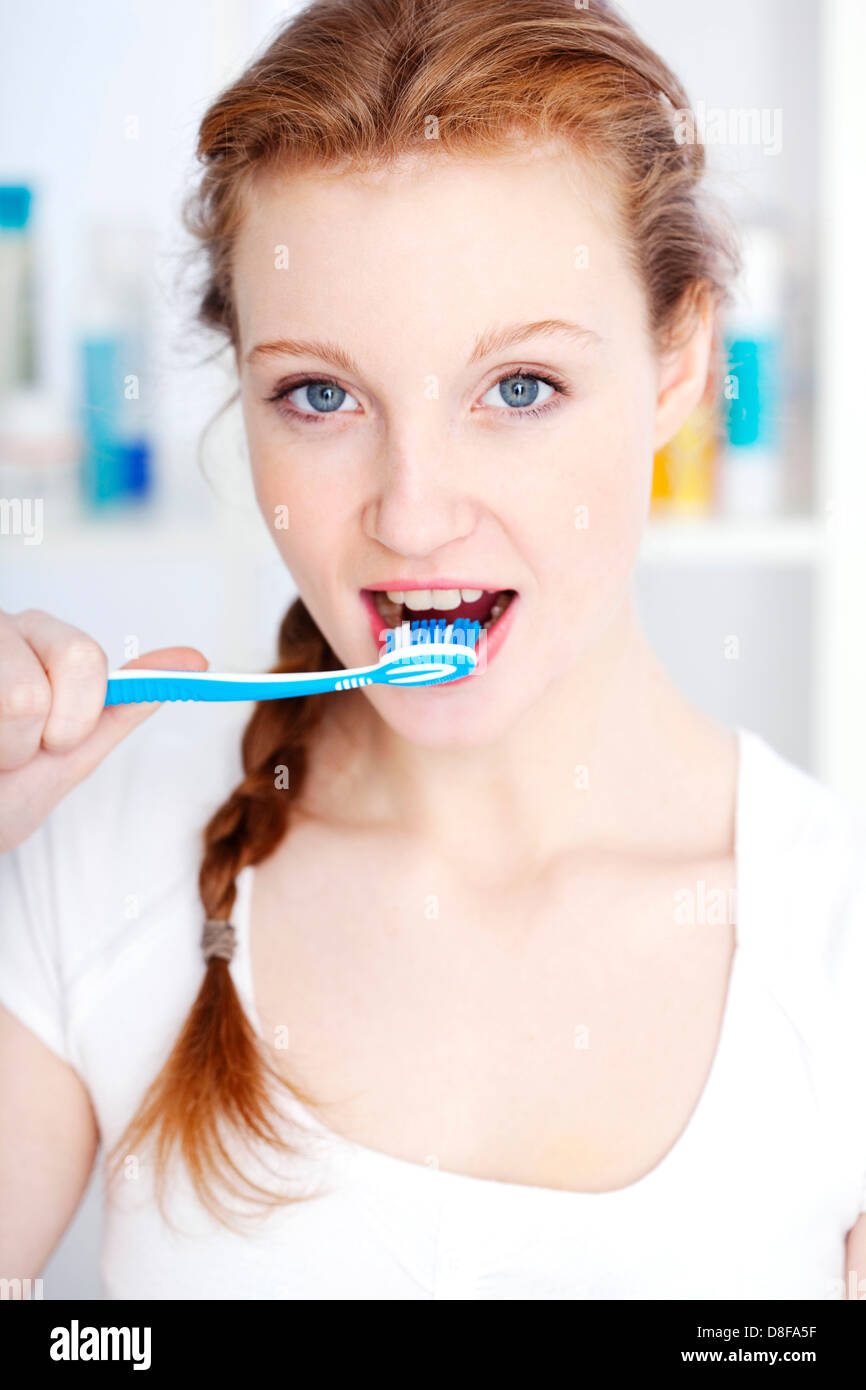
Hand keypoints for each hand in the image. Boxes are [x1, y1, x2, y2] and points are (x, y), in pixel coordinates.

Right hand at [0, 608, 207, 853]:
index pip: (83, 659)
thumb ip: (121, 706)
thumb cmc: (1, 790)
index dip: (72, 717)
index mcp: (40, 637)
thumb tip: (193, 663)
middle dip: (28, 738)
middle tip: (8, 753)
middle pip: (35, 684)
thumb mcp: (69, 753)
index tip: (54, 742)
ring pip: (12, 700)